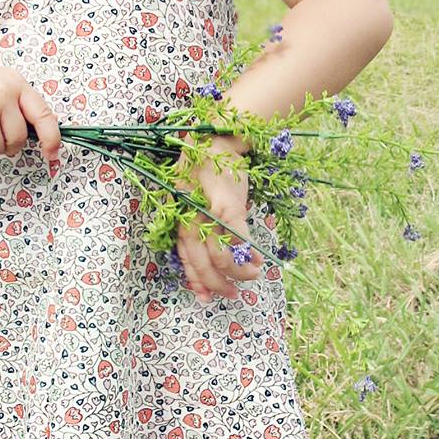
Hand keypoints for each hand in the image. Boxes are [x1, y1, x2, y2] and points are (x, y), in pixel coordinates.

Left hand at [172, 133, 264, 301]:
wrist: (217, 139)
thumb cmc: (207, 174)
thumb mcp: (197, 202)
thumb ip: (199, 229)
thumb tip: (211, 264)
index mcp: (180, 218)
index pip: (185, 256)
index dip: (195, 280)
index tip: (205, 299)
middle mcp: (189, 216)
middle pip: (202, 258)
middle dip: (218, 281)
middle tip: (233, 294)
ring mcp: (208, 209)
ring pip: (220, 251)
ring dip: (238, 269)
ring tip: (253, 275)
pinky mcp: (228, 201)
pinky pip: (237, 234)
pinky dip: (248, 251)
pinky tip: (258, 259)